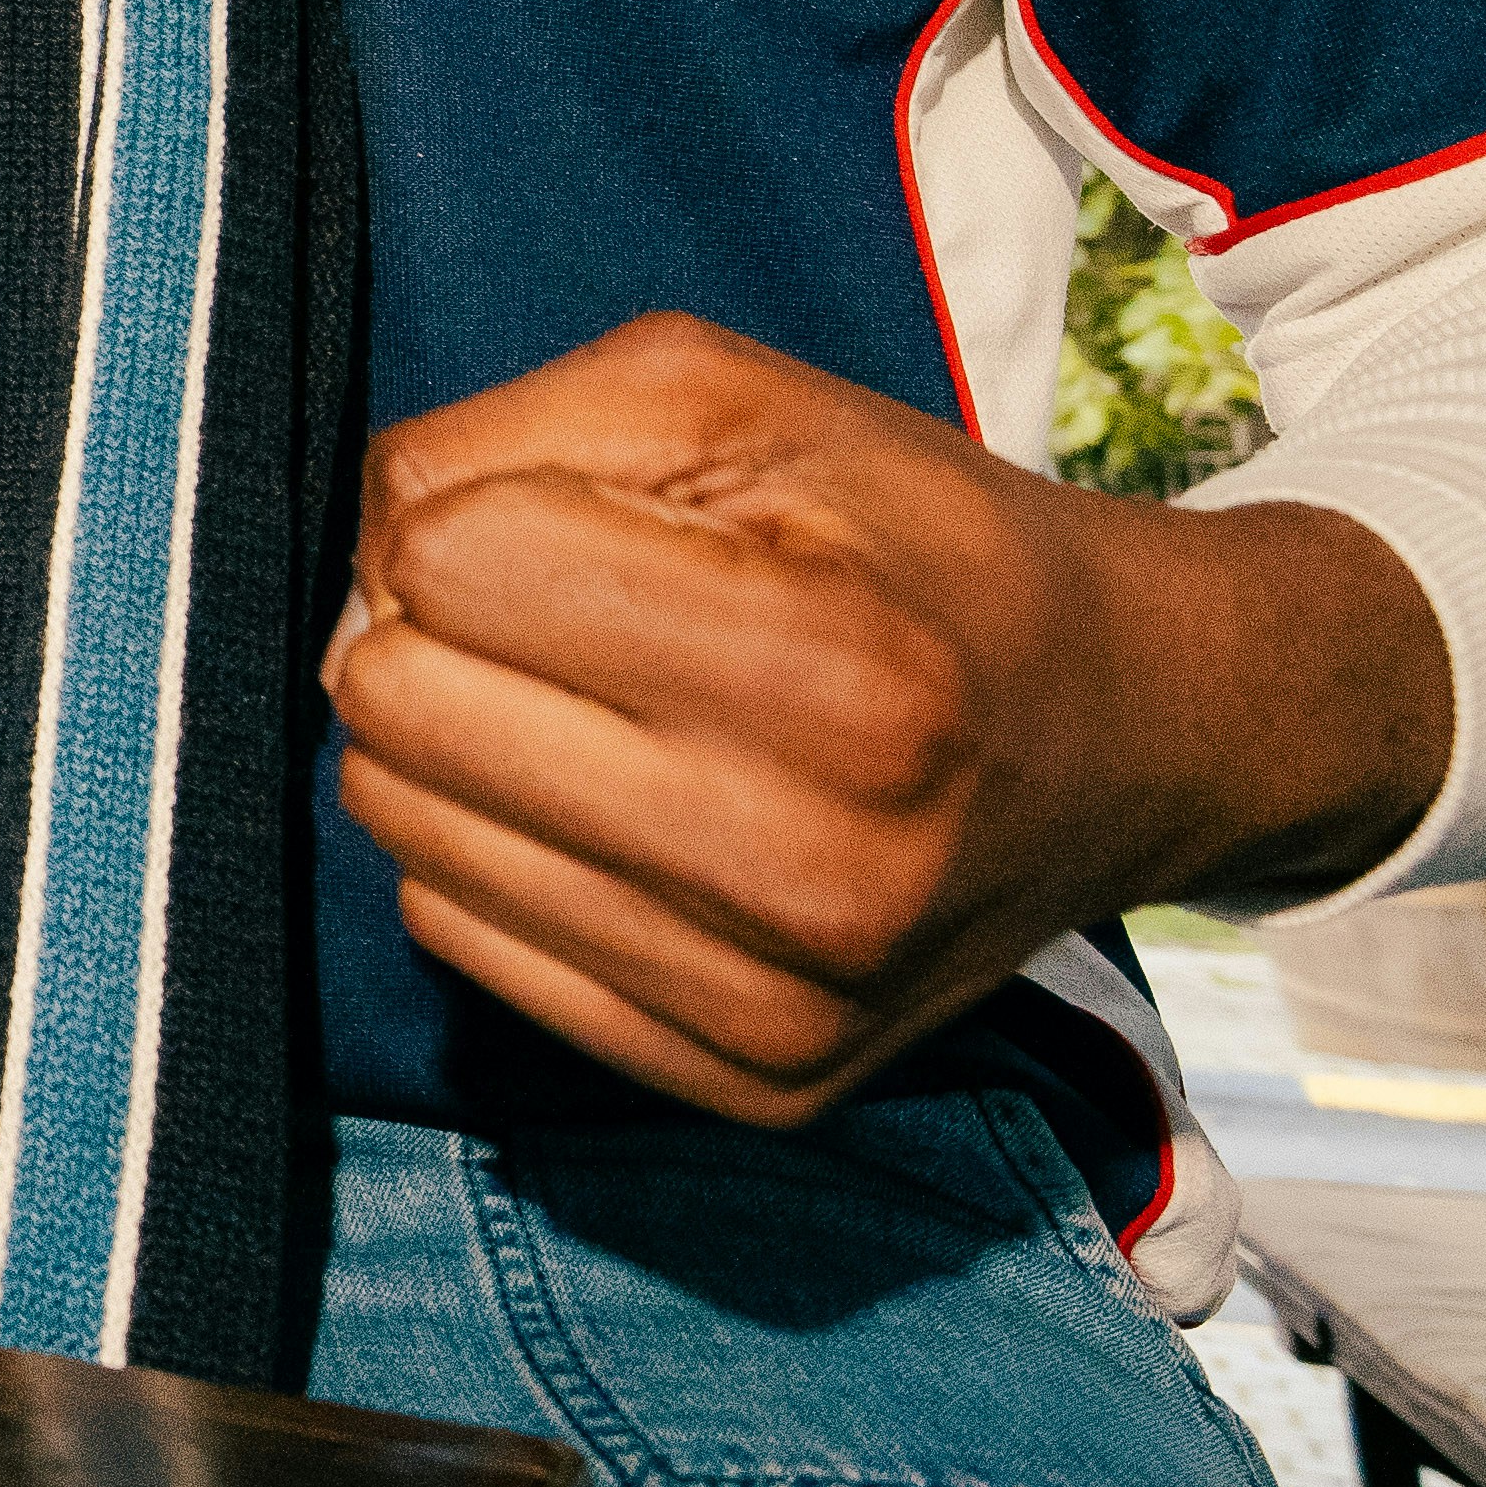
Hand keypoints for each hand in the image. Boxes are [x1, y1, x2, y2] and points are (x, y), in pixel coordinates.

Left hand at [325, 311, 1446, 1126]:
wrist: (1127, 736)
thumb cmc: (912, 544)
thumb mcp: (736, 402)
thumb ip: (512, 432)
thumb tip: (359, 555)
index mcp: (834, 666)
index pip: (444, 562)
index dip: (471, 513)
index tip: (567, 523)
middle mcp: (812, 861)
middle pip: (396, 705)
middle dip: (435, 628)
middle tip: (561, 617)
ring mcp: (780, 1001)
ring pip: (404, 834)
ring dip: (457, 746)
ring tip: (596, 710)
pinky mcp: (745, 1084)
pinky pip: (461, 940)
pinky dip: (501, 856)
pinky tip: (620, 813)